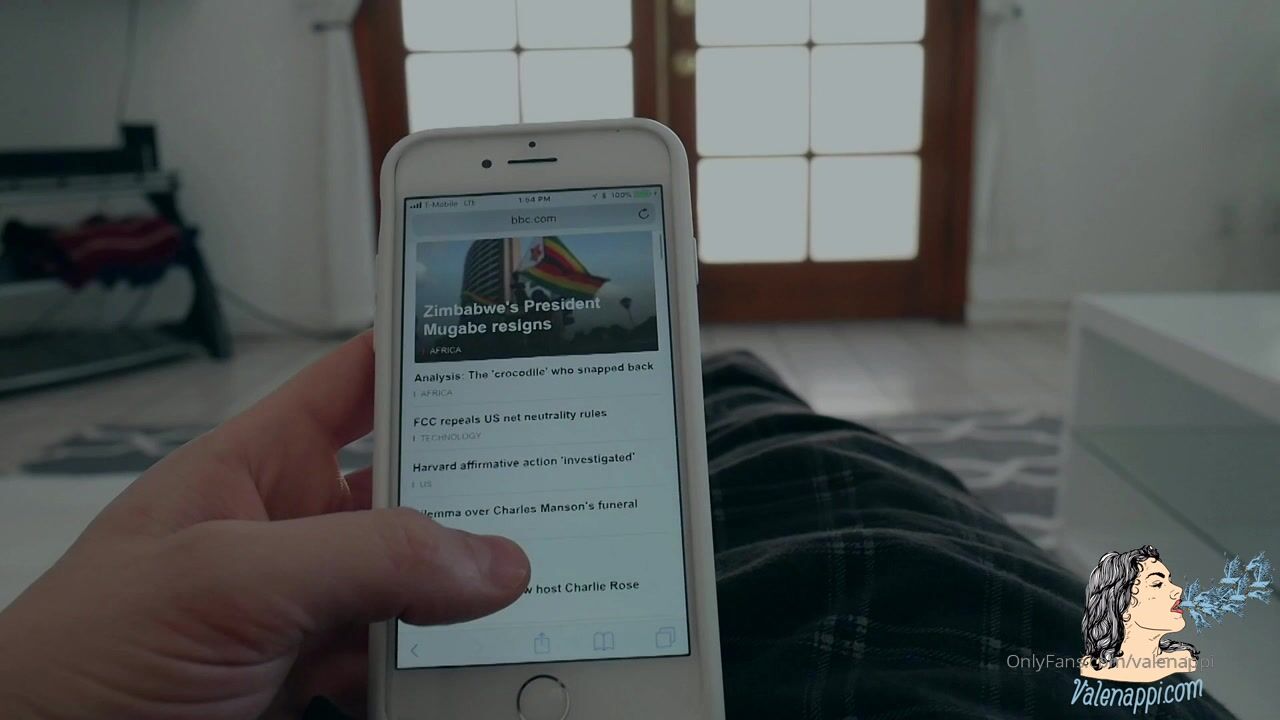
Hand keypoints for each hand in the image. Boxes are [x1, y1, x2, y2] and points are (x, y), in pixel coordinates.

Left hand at [0, 333, 529, 718]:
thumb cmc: (77, 661)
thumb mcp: (221, 581)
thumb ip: (361, 558)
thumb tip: (489, 559)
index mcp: (256, 467)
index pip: (357, 384)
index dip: (426, 355)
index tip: (509, 342)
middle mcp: (294, 534)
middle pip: (412, 494)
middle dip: (476, 494)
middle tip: (552, 491)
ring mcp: (310, 614)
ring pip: (421, 586)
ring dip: (470, 593)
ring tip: (532, 588)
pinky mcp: (322, 684)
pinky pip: (408, 663)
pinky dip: (447, 666)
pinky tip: (477, 661)